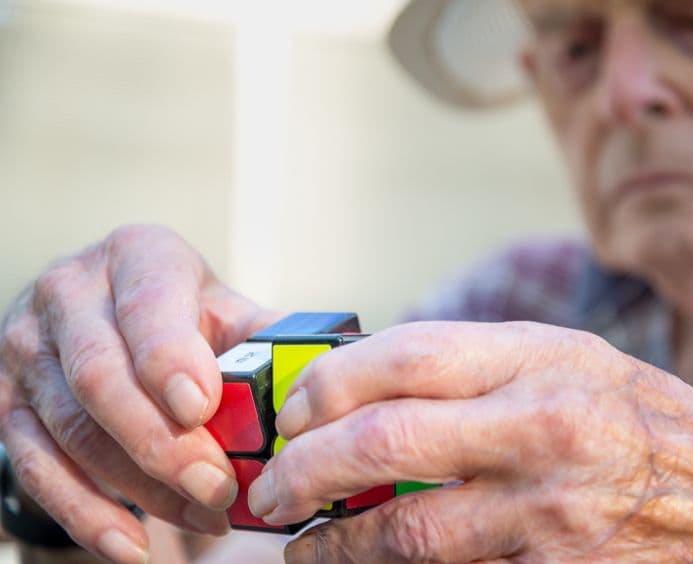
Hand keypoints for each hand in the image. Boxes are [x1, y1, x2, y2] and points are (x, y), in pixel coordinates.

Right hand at [0, 225, 280, 562]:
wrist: (109, 308)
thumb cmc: (181, 311)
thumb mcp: (224, 307)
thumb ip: (264, 339)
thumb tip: (320, 384)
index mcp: (136, 256)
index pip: (146, 307)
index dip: (170, 359)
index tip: (202, 408)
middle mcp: (69, 293)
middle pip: (103, 378)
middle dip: (163, 443)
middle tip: (217, 487)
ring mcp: (29, 349)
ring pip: (73, 429)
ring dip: (140, 487)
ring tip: (202, 516)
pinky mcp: (9, 402)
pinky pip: (36, 468)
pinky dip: (85, 515)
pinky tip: (130, 545)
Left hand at [249, 321, 692, 562]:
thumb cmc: (638, 413)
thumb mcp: (563, 359)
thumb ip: (474, 365)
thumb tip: (374, 382)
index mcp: (535, 358)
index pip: (404, 356)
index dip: (331, 383)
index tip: (295, 409)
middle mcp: (537, 426)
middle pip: (385, 442)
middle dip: (307, 469)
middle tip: (274, 488)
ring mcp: (544, 508)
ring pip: (405, 530)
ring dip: (336, 542)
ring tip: (302, 543)